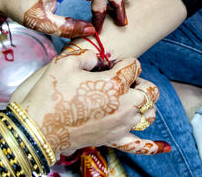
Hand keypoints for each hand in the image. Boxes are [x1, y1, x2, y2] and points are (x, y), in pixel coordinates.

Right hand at [16, 49, 169, 156]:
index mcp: (114, 84)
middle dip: (137, 81)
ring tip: (129, 99)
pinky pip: (140, 146)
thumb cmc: (49, 94)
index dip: (122, 62)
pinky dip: (153, 146)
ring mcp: (121, 125)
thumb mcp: (65, 62)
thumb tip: (99, 58)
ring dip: (144, 104)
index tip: (108, 65)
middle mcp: (124, 105)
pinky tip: (165, 146)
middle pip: (149, 89)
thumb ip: (88, 55)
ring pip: (149, 113)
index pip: (134, 65)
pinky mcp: (113, 140)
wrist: (36, 127)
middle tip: (119, 80)